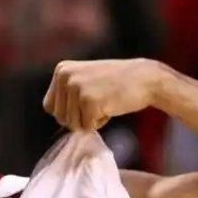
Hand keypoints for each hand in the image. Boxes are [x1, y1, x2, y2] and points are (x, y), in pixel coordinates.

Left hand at [43, 58, 163, 130]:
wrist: (147, 78)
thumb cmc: (115, 84)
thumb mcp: (83, 80)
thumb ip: (66, 94)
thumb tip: (55, 116)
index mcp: (61, 70)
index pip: (50, 107)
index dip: (69, 112)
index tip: (87, 99)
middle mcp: (65, 76)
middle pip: (60, 118)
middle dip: (79, 117)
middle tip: (99, 100)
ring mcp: (76, 87)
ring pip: (72, 125)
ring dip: (90, 120)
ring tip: (105, 101)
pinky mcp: (88, 100)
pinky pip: (87, 127)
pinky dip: (100, 123)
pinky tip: (110, 106)